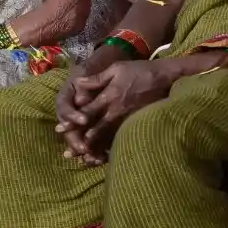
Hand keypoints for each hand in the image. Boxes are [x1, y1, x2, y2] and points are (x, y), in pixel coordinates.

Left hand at [55, 45, 131, 160]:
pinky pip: (122, 138)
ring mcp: (128, 119)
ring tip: (85, 159)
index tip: (61, 129)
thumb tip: (78, 83)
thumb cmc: (139, 70)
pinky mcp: (136, 124)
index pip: (87, 111)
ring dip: (96, 148)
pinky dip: (113, 148)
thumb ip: (97, 78)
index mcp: (109, 96)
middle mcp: (117, 111)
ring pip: (109, 137)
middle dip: (82, 140)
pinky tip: (105, 157)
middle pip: (96, 128)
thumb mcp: (117, 68)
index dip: (73, 120)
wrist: (166, 78)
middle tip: (70, 152)